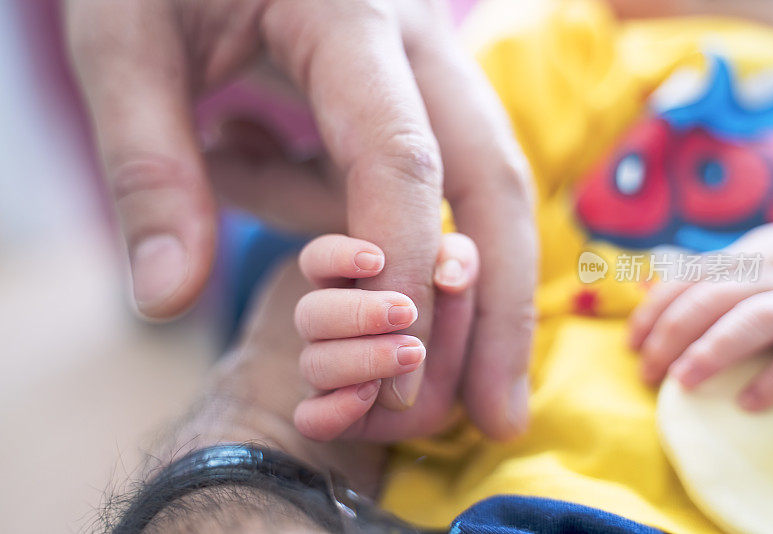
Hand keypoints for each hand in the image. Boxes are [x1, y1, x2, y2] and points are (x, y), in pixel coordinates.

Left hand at [66, 0, 535, 438]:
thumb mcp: (125, 41)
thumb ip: (148, 166)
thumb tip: (168, 298)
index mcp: (352, 13)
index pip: (403, 160)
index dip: (403, 276)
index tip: (389, 380)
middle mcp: (415, 37)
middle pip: (494, 178)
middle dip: (499, 301)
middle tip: (498, 411)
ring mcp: (422, 59)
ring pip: (470, 177)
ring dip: (397, 243)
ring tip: (227, 152)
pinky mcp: (408, 82)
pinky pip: (412, 168)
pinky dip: (346, 199)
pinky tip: (234, 135)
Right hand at [293, 233, 478, 440]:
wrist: (458, 386)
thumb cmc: (449, 324)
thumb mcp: (462, 289)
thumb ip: (460, 266)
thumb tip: (449, 274)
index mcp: (347, 285)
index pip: (316, 260)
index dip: (335, 256)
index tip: (377, 260)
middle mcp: (328, 329)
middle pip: (309, 312)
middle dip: (357, 312)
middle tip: (406, 312)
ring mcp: (327, 374)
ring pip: (313, 362)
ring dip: (361, 358)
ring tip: (411, 354)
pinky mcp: (333, 416)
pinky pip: (311, 419)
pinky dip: (334, 409)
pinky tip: (369, 395)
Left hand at [630, 221, 772, 410]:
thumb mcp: (763, 254)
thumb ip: (721, 272)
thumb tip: (656, 291)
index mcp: (748, 255)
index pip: (686, 279)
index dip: (653, 311)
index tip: (632, 343)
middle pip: (708, 300)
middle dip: (669, 336)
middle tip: (646, 373)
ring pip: (749, 319)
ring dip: (710, 351)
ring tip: (681, 383)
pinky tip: (747, 403)